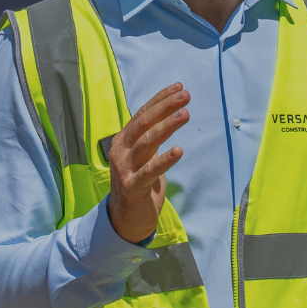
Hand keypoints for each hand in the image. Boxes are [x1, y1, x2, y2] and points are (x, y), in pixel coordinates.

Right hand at [107, 84, 189, 243]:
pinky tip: (179, 150)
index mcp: (123, 141)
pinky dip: (164, 160)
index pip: (142, 114)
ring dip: (166, 127)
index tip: (179, 87)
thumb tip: (171, 112)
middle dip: (165, 107)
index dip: (160, 99)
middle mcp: (120, 151)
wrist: (125, 220)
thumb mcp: (143, 157)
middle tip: (186, 96)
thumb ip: (150, 137)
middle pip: (144, 124)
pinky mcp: (132, 187)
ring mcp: (124, 169)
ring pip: (146, 143)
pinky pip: (150, 171)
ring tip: (185, 114)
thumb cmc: (139, 184)